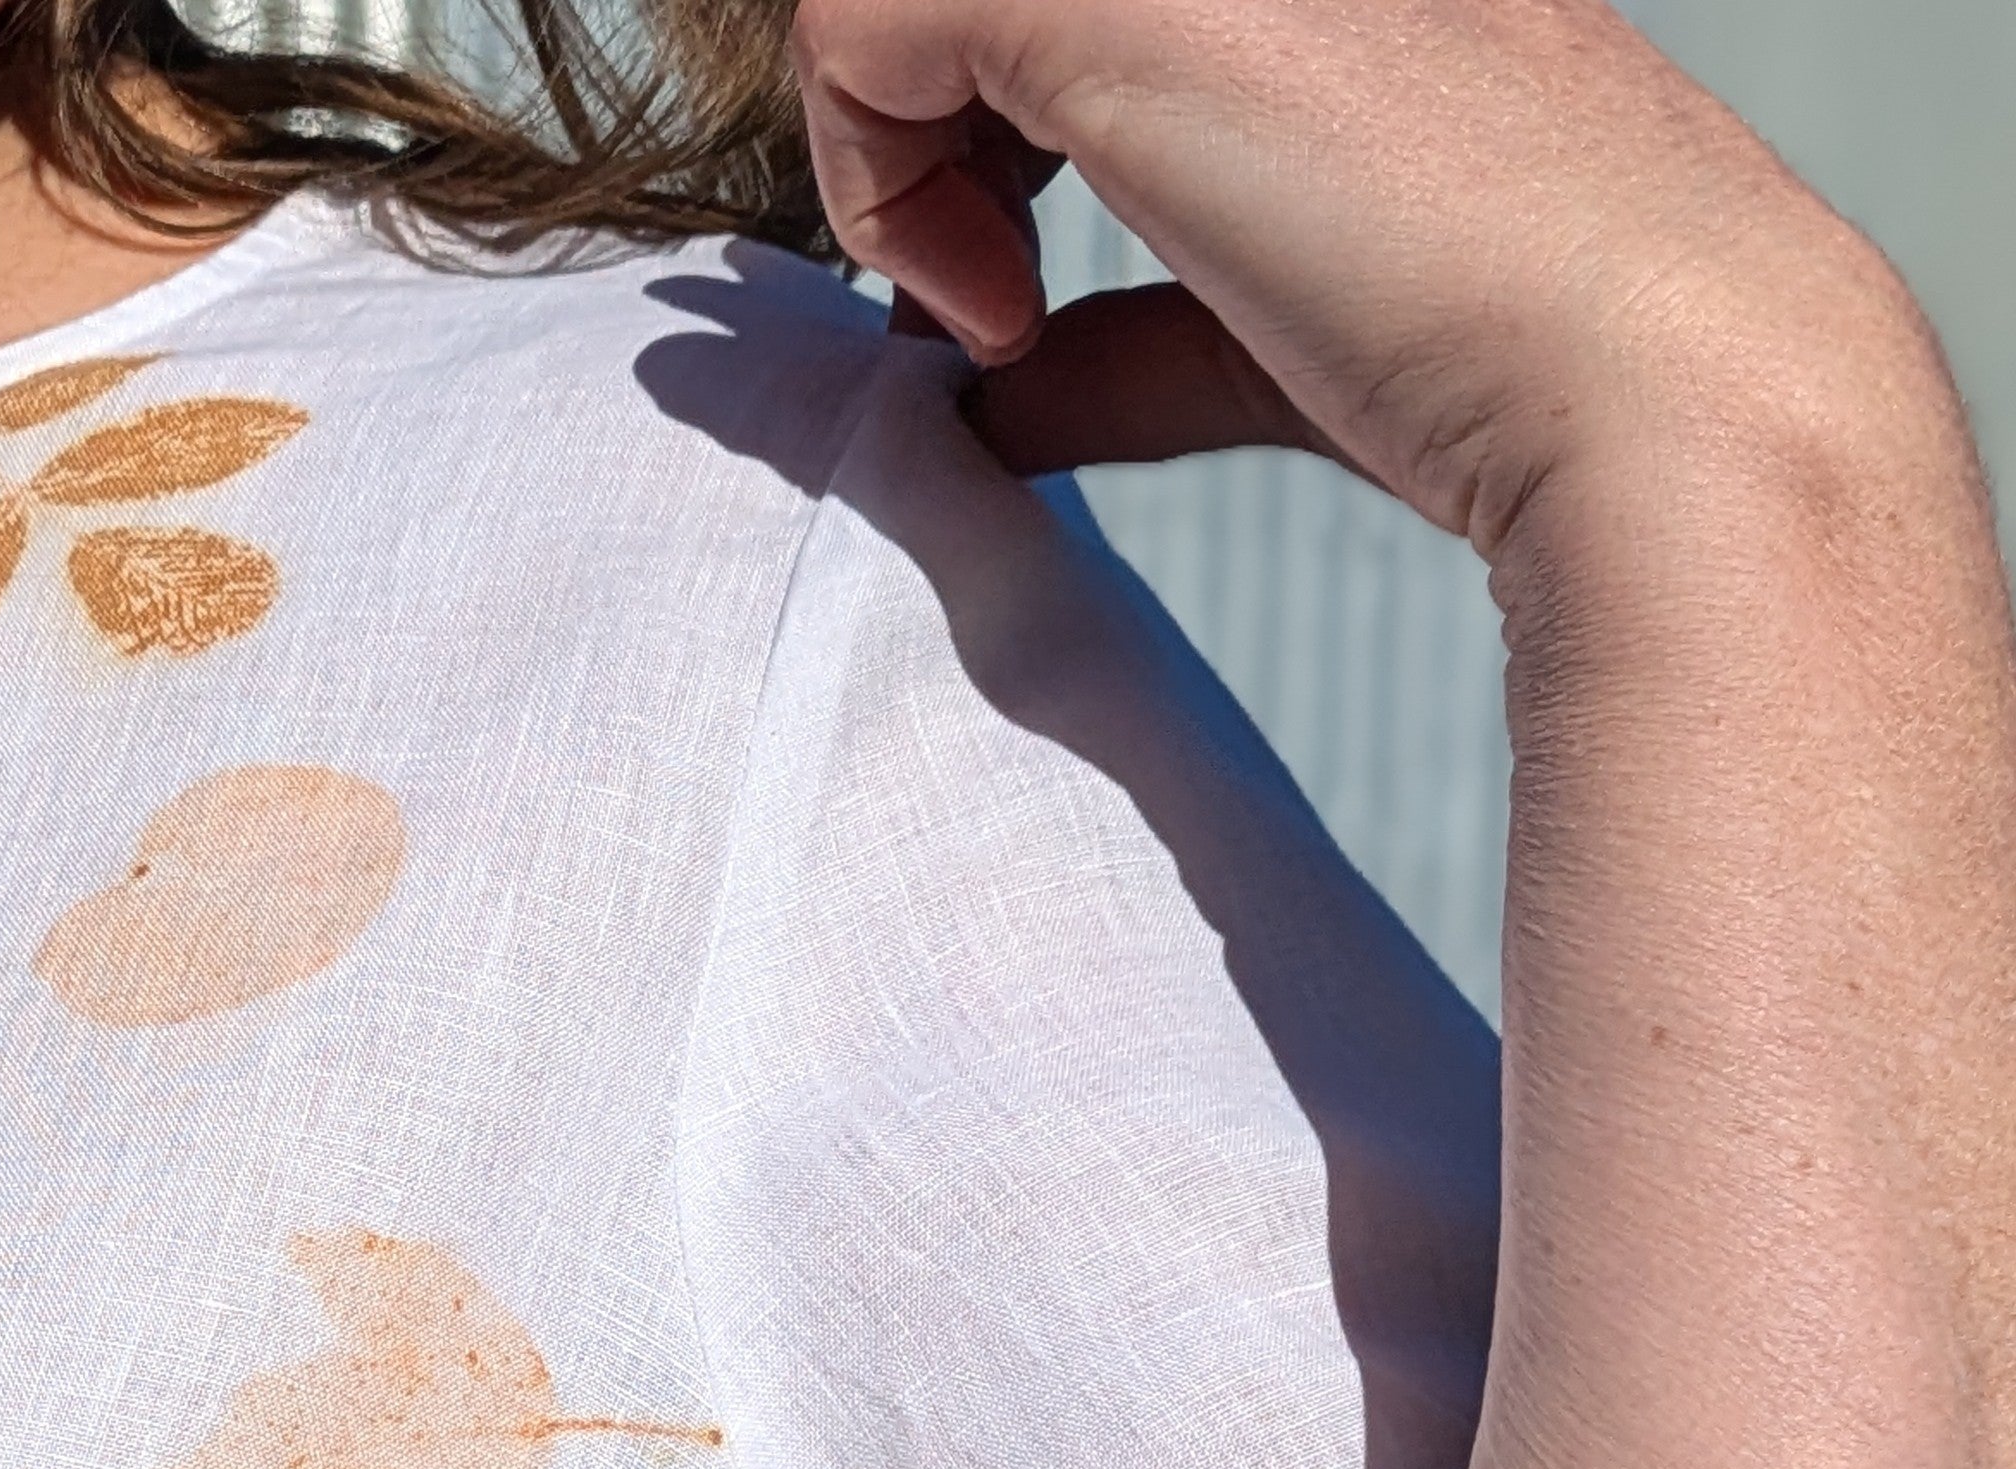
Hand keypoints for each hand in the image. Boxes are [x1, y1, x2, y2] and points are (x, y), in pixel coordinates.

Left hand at [787, 0, 1852, 527]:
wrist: (1640, 375)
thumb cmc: (1507, 359)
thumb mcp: (1265, 322)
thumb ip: (1128, 337)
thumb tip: (999, 400)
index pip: (1046, 3)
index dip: (974, 119)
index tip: (1012, 288)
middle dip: (913, 128)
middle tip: (984, 294)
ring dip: (886, 160)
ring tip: (991, 307)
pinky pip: (857, 19)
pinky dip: (872, 187)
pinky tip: (992, 309)